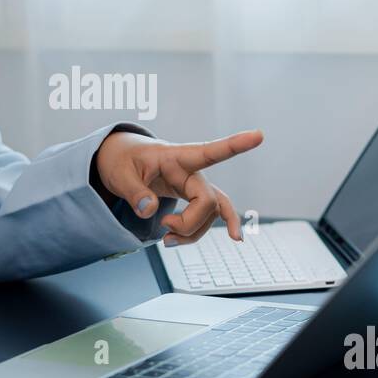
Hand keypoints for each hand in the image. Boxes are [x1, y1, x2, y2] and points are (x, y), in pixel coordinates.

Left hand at [93, 129, 263, 244]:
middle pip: (207, 201)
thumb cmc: (123, 161)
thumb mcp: (119, 174)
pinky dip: (195, 234)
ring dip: (191, 233)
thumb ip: (134, 193)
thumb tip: (150, 212)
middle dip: (189, 223)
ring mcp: (196, 186)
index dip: (234, 145)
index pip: (208, 152)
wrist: (123, 162)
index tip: (258, 135)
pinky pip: (206, 219)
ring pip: (211, 214)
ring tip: (165, 240)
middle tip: (163, 227)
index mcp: (175, 157)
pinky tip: (187, 242)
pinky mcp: (194, 198)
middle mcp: (192, 171)